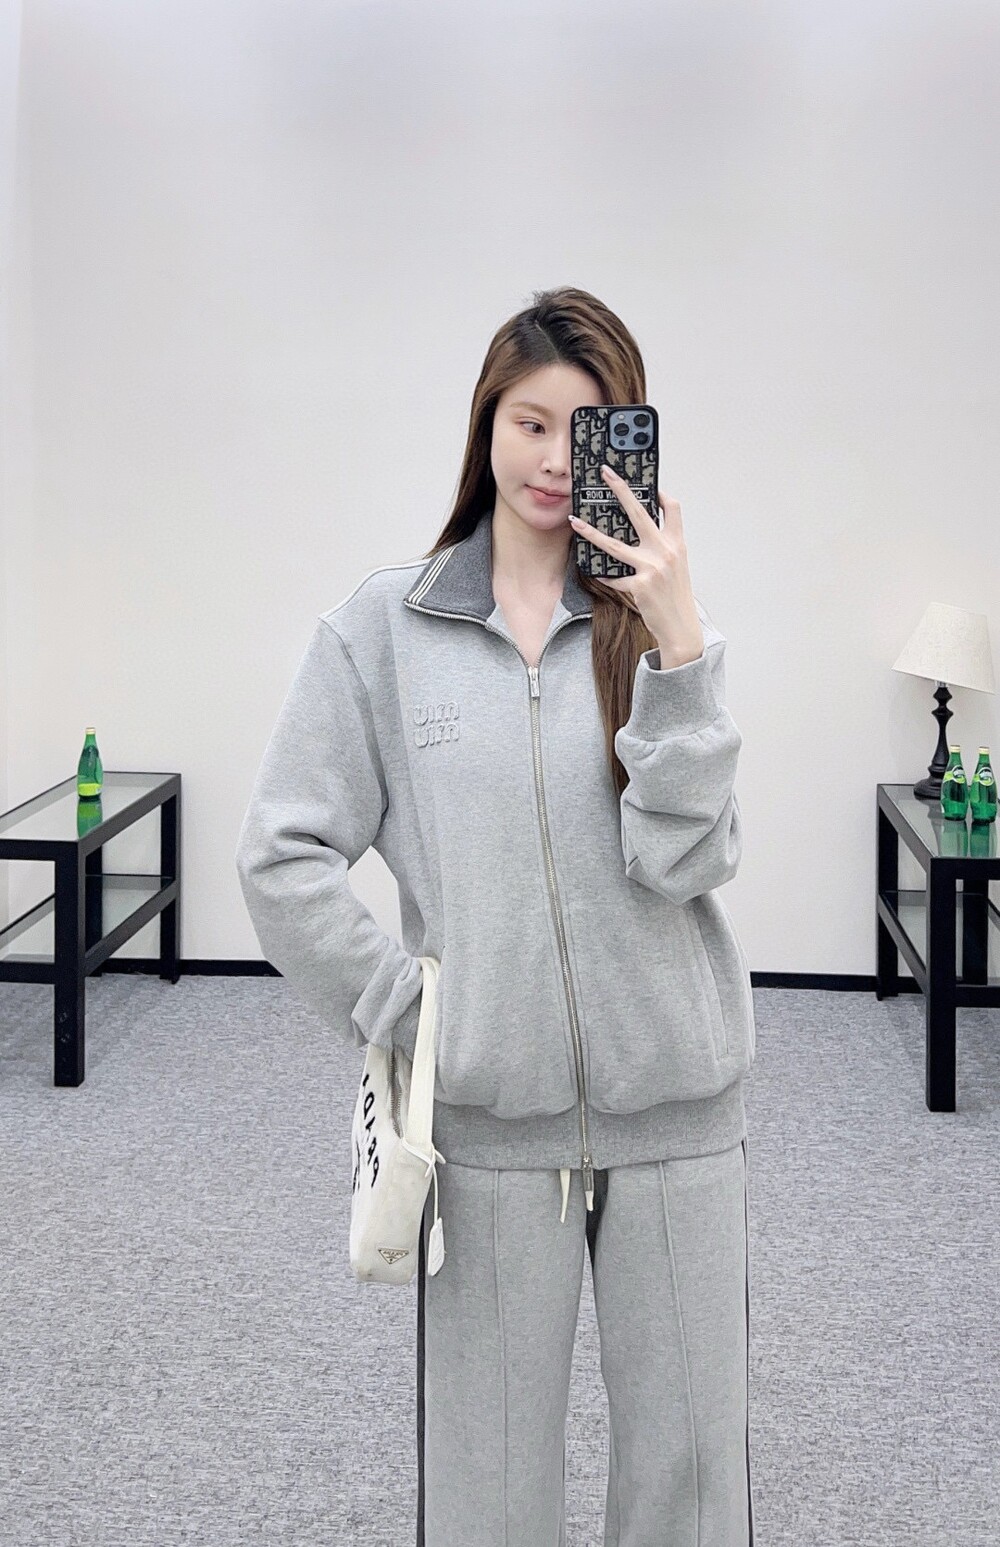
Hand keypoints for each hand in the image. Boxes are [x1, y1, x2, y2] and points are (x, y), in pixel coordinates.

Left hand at [569, 465, 704, 663]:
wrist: (681, 628)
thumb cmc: (675, 597)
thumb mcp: (676, 567)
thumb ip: (663, 547)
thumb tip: (641, 532)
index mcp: (677, 544)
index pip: (673, 508)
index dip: (660, 493)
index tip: (648, 484)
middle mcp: (665, 552)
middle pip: (639, 513)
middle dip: (621, 489)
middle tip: (606, 474)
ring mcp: (652, 569)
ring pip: (614, 545)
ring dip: (591, 533)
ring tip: (575, 522)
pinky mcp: (639, 586)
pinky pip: (614, 577)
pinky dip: (605, 577)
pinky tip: (597, 575)